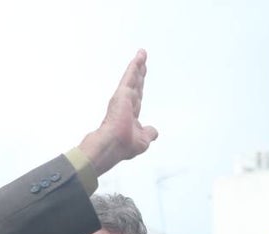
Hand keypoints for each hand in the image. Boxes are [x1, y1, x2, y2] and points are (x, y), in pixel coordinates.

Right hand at [78, 50, 158, 175]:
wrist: (114, 145)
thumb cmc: (124, 145)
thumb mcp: (143, 141)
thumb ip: (149, 133)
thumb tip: (154, 131)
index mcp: (129, 116)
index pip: (137, 98)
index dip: (140, 88)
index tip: (142, 78)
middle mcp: (125, 105)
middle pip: (136, 84)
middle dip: (139, 72)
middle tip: (142, 59)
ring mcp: (123, 99)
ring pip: (133, 78)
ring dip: (137, 65)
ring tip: (142, 53)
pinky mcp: (122, 94)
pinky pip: (130, 77)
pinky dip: (134, 67)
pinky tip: (139, 58)